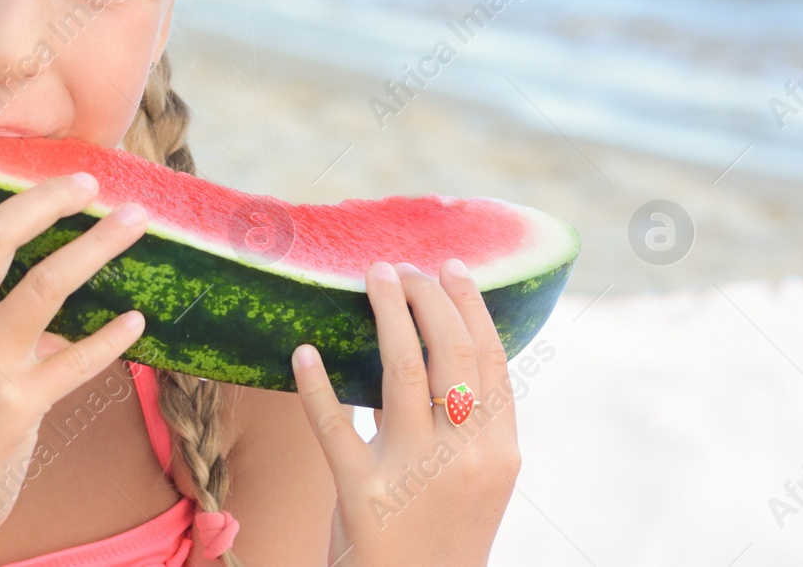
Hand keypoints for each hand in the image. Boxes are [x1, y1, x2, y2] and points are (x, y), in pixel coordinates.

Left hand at [292, 260, 520, 566]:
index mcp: (499, 453)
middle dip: (427, 298)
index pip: (491, 360)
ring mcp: (415, 475)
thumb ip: (461, 424)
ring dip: (388, 314)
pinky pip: (335, 426)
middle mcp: (465, 459)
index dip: (470, 306)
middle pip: (452, 355)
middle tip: (402, 267)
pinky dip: (317, 385)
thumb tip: (428, 347)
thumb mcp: (470, 481)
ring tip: (374, 276)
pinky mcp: (363, 495)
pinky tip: (303, 352)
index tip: (449, 267)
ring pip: (404, 373)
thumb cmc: (438, 535)